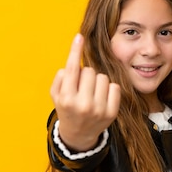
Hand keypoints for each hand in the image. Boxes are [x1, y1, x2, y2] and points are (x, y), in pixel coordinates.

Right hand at [50, 34, 120, 151]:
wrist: (78, 135)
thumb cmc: (67, 109)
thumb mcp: (56, 95)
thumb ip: (61, 77)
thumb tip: (74, 59)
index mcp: (66, 99)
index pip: (72, 69)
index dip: (75, 51)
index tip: (79, 37)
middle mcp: (82, 104)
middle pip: (89, 71)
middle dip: (85, 75)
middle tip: (82, 87)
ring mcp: (99, 109)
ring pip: (103, 77)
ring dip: (97, 81)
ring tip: (91, 93)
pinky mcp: (112, 112)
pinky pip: (114, 87)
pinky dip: (109, 89)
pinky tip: (102, 98)